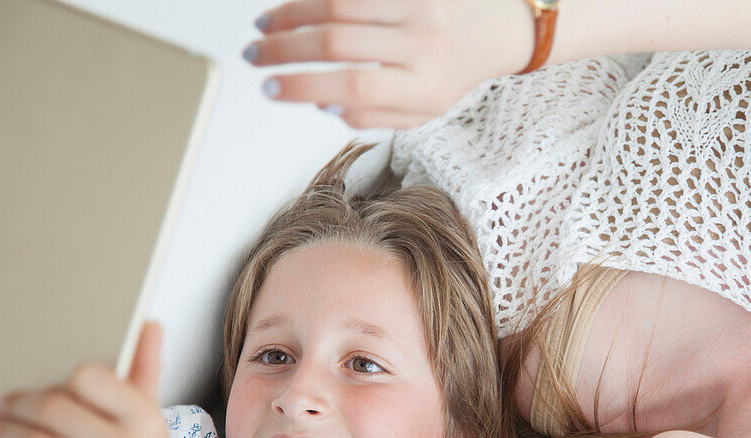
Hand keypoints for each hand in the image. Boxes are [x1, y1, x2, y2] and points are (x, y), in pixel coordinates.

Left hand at [0, 322, 183, 437]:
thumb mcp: (150, 422)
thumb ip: (145, 372)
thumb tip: (149, 325)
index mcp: (147, 422)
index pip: (90, 378)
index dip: (62, 382)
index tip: (45, 386)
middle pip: (54, 411)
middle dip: (18, 406)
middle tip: (2, 406)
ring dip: (6, 435)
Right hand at [245, 0, 535, 128]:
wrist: (497, 28)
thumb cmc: (451, 72)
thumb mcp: (421, 110)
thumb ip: (373, 114)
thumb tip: (321, 102)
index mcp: (424, 87)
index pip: (354, 87)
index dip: (304, 86)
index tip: (270, 88)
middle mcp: (422, 44)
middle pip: (337, 41)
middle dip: (284, 48)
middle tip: (253, 55)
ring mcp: (419, 6)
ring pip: (339, 5)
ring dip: (291, 15)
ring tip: (264, 28)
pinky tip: (294, 7)